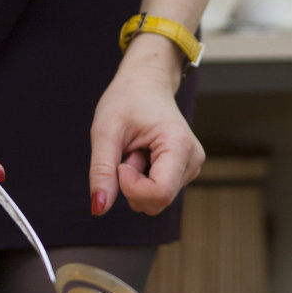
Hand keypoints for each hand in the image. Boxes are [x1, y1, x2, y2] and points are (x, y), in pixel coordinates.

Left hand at [88, 62, 204, 216]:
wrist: (146, 84)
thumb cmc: (127, 99)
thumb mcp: (105, 131)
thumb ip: (102, 170)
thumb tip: (98, 208)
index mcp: (179, 146)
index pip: (159, 194)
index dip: (131, 187)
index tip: (120, 163)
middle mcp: (192, 160)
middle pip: (157, 201)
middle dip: (132, 185)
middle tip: (128, 152)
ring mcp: (191, 168)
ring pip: (155, 200)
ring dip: (136, 182)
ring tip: (136, 150)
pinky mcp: (184, 172)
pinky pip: (157, 193)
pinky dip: (142, 180)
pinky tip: (143, 154)